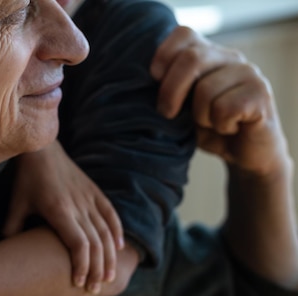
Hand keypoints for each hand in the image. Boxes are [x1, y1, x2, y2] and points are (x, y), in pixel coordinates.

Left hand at [4, 141, 122, 292]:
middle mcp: (78, 205)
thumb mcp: (15, 204)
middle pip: (95, 243)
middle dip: (97, 270)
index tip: (79, 283)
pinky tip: (120, 248)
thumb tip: (8, 252)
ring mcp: (89, 198)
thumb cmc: (26, 179)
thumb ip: (11, 229)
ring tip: (109, 277)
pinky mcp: (95, 191)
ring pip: (106, 232)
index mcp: (59, 210)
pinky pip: (111, 214)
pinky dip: (117, 232)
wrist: (42, 148)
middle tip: (95, 290)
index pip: (78, 243)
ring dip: (109, 257)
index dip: (82, 265)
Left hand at [151, 26, 287, 176]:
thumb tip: (141, 85)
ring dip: (200, 116)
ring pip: (206, 89)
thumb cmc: (208, 129)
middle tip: (168, 113)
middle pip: (191, 59)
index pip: (184, 34)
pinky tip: (229, 128)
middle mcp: (230, 58)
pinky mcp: (261, 94)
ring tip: (211, 124)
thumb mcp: (181, 109)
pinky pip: (225, 108)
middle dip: (171, 91)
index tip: (154, 78)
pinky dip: (220, 125)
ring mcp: (248, 73)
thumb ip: (168, 91)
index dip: (164, 55)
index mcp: (208, 55)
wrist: (244, 154)